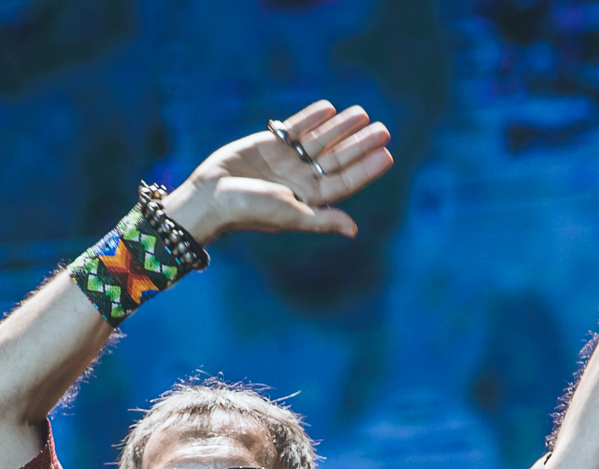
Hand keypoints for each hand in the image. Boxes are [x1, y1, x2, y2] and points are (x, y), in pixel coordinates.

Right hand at [164, 101, 393, 244]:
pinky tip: (329, 108)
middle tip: (383, 129)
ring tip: (362, 113)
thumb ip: (322, 220)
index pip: (346, 181)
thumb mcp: (290, 215)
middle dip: (360, 143)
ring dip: (341, 127)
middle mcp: (302, 179)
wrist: (211, 195)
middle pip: (338, 158)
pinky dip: (311, 118)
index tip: (387, 153)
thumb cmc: (249, 210)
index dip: (367, 168)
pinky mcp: (270, 144)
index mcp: (311, 199)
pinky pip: (296, 128)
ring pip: (321, 140)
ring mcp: (287, 160)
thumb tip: (353, 229)